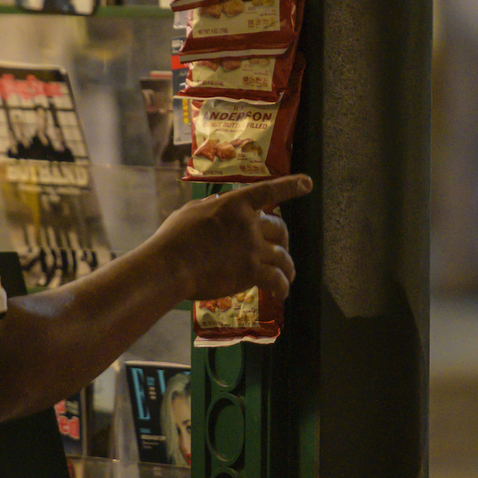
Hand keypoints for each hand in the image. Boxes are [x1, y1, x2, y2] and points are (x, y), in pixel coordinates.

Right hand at [151, 175, 312, 302]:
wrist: (170, 265)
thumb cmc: (173, 238)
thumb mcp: (191, 211)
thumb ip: (210, 206)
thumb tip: (219, 200)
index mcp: (236, 203)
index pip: (269, 191)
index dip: (290, 186)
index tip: (307, 183)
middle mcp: (249, 223)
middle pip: (280, 229)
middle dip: (284, 240)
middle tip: (282, 249)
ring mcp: (253, 248)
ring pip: (283, 256)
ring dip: (288, 268)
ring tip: (288, 277)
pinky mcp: (252, 272)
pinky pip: (277, 280)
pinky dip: (282, 287)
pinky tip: (281, 294)